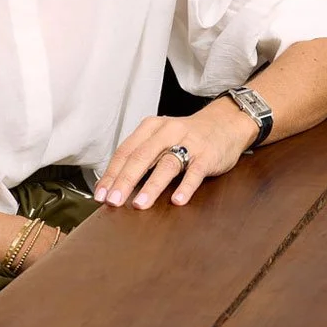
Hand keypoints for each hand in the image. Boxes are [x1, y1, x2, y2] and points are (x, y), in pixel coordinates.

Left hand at [94, 100, 255, 211]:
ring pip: (167, 164)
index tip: (101, 194)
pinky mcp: (207, 155)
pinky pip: (195, 171)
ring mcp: (189, 142)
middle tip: (113, 201)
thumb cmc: (186, 136)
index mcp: (151, 127)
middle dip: (125, 181)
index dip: (111, 173)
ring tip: (140, 204)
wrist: (225, 122)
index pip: (126, 151)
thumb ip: (141, 157)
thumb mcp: (161, 139)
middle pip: (142, 156)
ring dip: (152, 185)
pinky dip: (186, 186)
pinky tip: (177, 200)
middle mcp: (168, 131)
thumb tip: (114, 186)